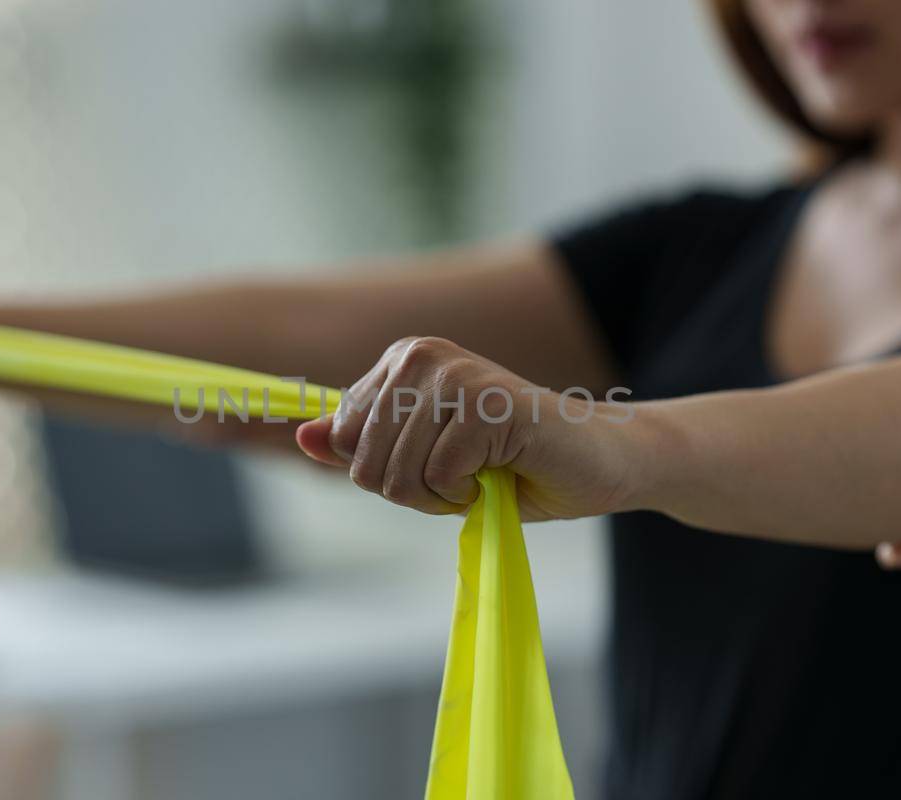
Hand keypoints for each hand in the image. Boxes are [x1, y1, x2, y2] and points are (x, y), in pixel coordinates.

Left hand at [293, 336, 637, 520]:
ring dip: (442, 497)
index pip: (346, 441)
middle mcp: (421, 355)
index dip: (389, 475)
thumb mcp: (423, 460)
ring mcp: (455, 375)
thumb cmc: (511, 464)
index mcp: (401, 360)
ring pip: (399, 475)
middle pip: (365, 464)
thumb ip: (362, 447)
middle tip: (463, 478)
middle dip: (413, 493)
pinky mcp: (488, 404)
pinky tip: (503, 473)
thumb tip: (302, 436)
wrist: (598, 462)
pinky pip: (441, 477)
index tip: (436, 464)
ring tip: (483, 475)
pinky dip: (469, 496)